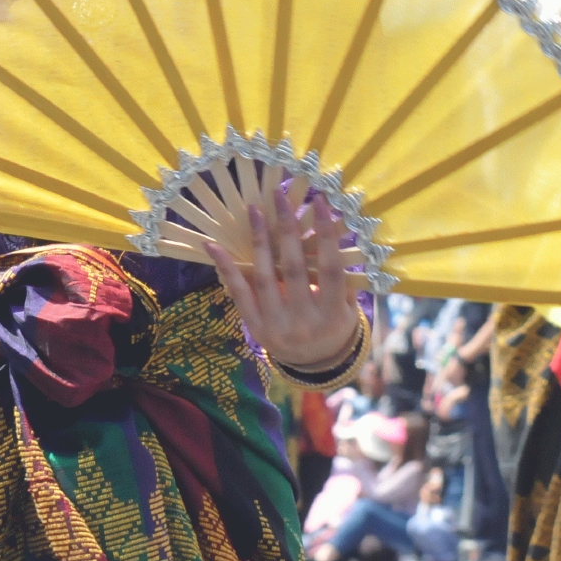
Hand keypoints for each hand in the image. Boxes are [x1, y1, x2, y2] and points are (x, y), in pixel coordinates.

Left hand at [207, 186, 360, 369]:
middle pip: (294, 267)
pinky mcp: (255, 327)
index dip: (326, 234)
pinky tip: (214, 246)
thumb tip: (333, 231)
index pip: (331, 268)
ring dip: (259, 240)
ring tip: (254, 211)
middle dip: (286, 228)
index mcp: (333, 313)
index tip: (319, 201)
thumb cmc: (333, 325)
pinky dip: (226, 268)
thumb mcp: (346, 308)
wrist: (313, 364)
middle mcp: (305, 321)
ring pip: (266, 277)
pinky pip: (239, 293)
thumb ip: (341, 278)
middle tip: (280, 197)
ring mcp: (277, 325)